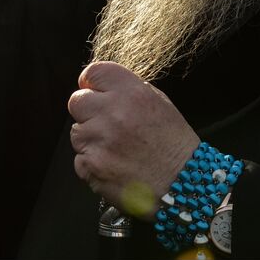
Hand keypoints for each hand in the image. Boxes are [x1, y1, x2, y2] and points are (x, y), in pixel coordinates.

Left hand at [67, 61, 199, 217]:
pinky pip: (80, 158)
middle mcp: (113, 113)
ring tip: (116, 149)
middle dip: (87, 111)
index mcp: (132, 94)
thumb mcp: (160, 105)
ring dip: (91, 139)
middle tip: (104, 124)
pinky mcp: (90, 165)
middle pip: (76, 101)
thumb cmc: (174, 145)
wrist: (183, 187)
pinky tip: (115, 166)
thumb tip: (100, 87)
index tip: (93, 90)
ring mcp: (99, 140)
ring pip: (76, 132)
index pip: (94, 72)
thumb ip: (129, 92)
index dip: (91, 82)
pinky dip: (92, 163)